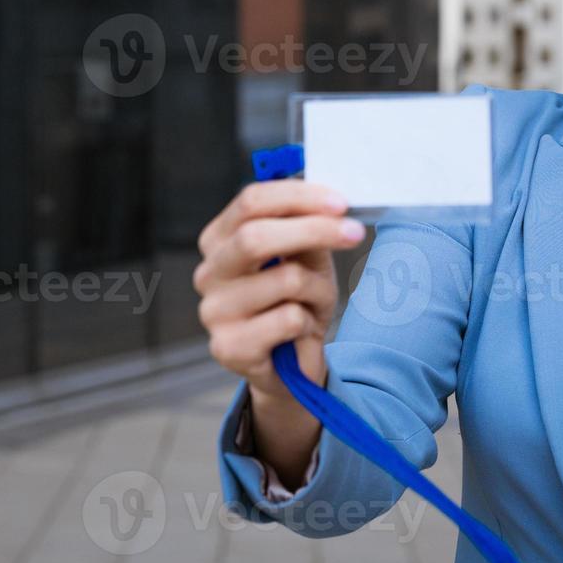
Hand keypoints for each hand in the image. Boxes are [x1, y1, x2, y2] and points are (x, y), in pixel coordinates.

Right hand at [194, 179, 365, 398]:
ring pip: (284, 279)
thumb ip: (309, 227)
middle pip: (255, 236)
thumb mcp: (307, 258)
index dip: (298, 197)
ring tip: (316, 301)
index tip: (340, 203)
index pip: (251, 202)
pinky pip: (288, 319)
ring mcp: (213, 310)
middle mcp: (208, 272)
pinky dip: (308, 321)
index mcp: (220, 239)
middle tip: (353, 232)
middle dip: (313, 230)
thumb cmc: (296, 302)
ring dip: (318, 288)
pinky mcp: (228, 346)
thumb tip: (328, 204)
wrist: (290, 366)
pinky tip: (299, 331)